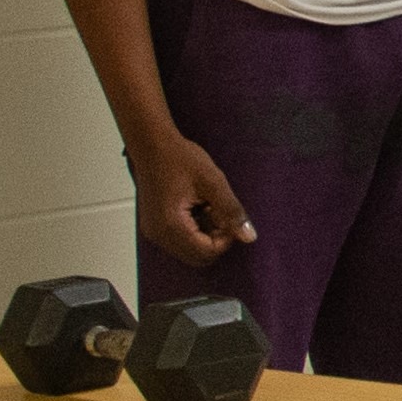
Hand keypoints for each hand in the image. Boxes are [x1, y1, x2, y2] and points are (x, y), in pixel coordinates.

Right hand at [128, 134, 256, 262]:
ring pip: (189, 250)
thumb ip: (231, 212)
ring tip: (206, 206)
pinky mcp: (154, 225)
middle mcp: (158, 234)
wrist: (152, 143)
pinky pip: (179, 240)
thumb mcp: (213, 182)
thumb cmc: (179, 158)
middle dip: (215, 239)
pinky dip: (193, 230)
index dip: (225, 239)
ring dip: (204, 234)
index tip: (227, 215)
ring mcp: (154, 231)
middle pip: (198, 257)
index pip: (207, 253)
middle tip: (218, 212)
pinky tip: (196, 207)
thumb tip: (249, 237)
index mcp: (171, 225)